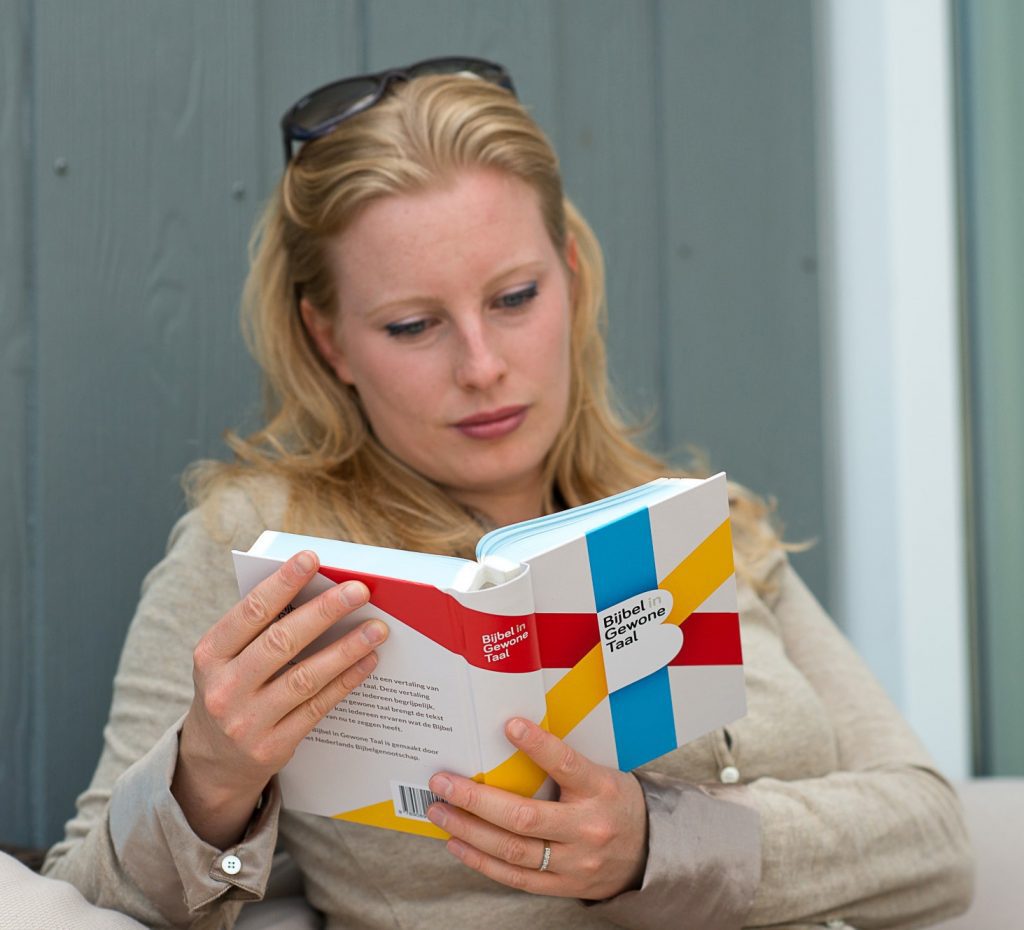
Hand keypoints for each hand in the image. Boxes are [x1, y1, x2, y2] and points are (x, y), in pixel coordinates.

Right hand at [172, 550, 387, 847]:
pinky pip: (317, 707)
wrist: (212, 761)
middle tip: (359, 590)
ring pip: (305, 677)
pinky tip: (367, 661)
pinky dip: (346, 681)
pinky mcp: (271, 747)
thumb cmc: (232, 690)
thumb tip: (317, 591)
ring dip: (346, 649)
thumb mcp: (227, 660)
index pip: (250, 612)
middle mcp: (224, 688)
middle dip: (325, 612)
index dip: (282, 583)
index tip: (312, 558)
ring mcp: (246, 722)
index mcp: (210, 655)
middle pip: (281, 642)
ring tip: (377, 628)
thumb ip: (260, 630)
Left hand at [426, 718, 647, 899]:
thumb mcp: (602, 774)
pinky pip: (516, 877)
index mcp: (600, 790)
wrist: (650, 853)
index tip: (509, 725)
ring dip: (469, 831)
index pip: (567, 764)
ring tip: (440, 812)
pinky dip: (482, 861)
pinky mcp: (563, 886)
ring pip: (513, 850)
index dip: (538, 745)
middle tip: (443, 782)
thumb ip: (564, 764)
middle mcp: (587, 828)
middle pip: (524, 817)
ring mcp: (575, 862)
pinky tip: (458, 844)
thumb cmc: (615, 803)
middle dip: (476, 799)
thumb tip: (511, 736)